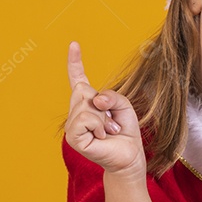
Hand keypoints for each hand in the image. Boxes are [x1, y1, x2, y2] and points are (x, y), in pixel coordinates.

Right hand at [65, 41, 145, 178]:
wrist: (129, 156)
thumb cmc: (125, 132)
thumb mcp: (124, 106)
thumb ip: (111, 96)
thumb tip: (95, 101)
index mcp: (87, 103)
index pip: (78, 80)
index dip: (75, 62)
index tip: (74, 45)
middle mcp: (76, 113)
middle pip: (84, 91)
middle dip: (104, 104)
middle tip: (111, 123)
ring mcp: (72, 126)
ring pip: (86, 106)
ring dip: (104, 118)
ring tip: (109, 131)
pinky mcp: (73, 138)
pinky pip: (86, 118)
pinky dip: (99, 125)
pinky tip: (102, 136)